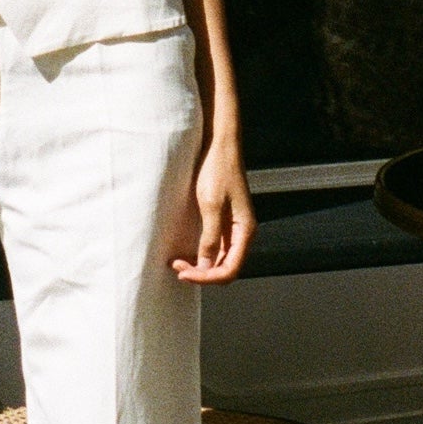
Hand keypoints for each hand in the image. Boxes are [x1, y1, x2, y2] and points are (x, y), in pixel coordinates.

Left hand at [171, 135, 253, 282]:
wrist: (220, 145)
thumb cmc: (218, 170)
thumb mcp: (211, 204)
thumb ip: (209, 236)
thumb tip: (205, 265)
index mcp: (245, 231)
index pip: (230, 269)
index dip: (207, 278)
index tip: (184, 273)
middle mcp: (242, 233)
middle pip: (225, 268)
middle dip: (202, 273)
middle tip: (177, 268)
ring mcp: (233, 228)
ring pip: (219, 260)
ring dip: (200, 266)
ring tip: (178, 263)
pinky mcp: (223, 221)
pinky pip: (214, 247)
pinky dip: (200, 255)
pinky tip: (185, 253)